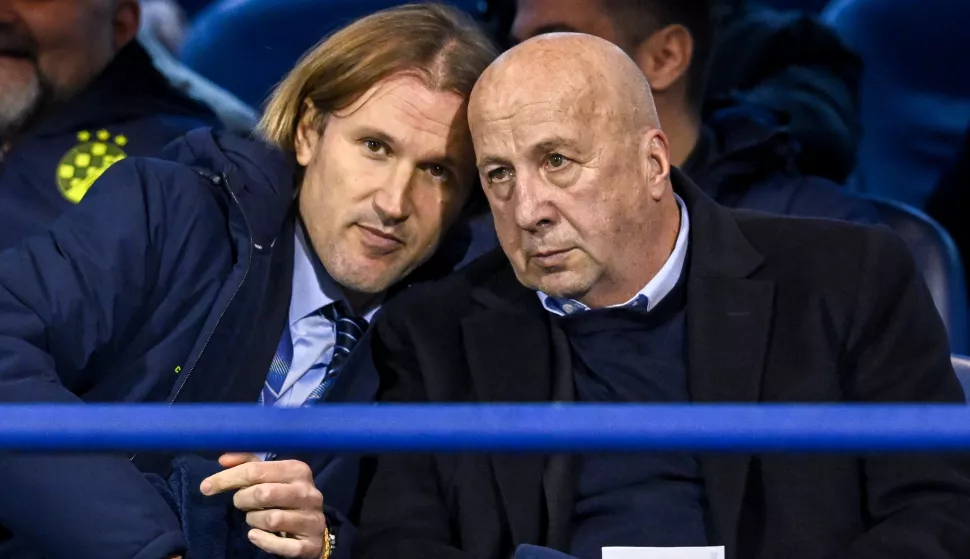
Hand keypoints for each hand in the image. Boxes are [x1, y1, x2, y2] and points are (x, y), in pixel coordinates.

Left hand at [200, 453, 325, 557]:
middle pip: (263, 493)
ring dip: (253, 520)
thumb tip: (222, 459)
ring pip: (271, 519)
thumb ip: (248, 464)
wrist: (314, 527)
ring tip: (253, 518)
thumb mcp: (272, 475)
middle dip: (242, 500)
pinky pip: (281, 545)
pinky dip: (263, 541)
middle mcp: (308, 492)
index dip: (227, 478)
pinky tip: (255, 535)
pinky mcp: (309, 543)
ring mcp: (311, 518)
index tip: (206, 486)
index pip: (256, 470)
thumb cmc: (285, 496)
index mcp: (297, 470)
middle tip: (240, 503)